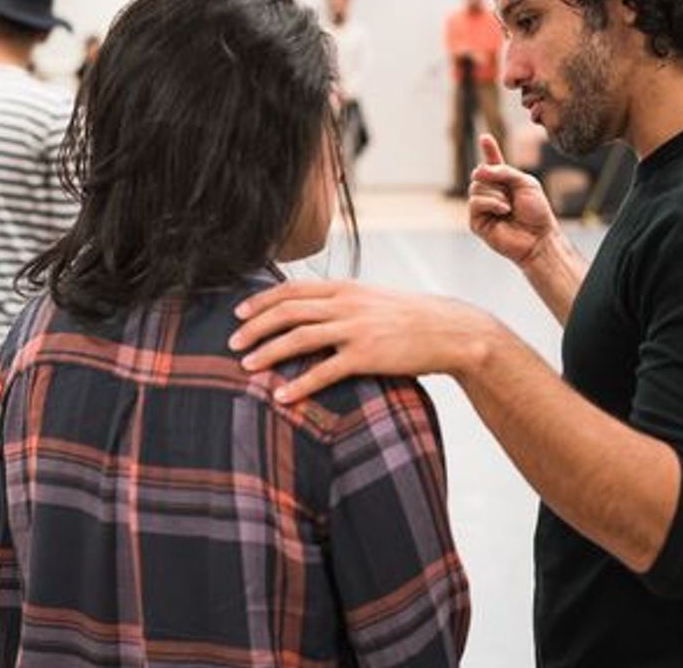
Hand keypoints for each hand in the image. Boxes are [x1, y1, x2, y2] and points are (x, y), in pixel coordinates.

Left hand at [231, 279, 497, 402]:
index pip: (293, 288)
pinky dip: (299, 384)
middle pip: (287, 311)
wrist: (451, 330)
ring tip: (246, 367)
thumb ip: (344, 301)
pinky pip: (324, 370)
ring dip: (268, 352)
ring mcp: (356, 329)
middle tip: (231, 343)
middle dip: (254, 326)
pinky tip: (281, 396)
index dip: (261, 300)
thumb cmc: (412, 317)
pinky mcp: (367, 355)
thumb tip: (314, 311)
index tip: (238, 312)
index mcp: (346, 287)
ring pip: (299, 337)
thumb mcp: (374, 299)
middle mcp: (346, 304)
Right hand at [469, 134, 559, 266]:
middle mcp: (491, 194)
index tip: (485, 138)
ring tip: (509, 207)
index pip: (493, 164)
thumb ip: (504, 171)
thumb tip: (478, 171)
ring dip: (495, 194)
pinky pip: (475, 203)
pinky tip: (504, 211)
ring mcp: (482, 208)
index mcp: (504, 184)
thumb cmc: (536, 212)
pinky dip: (491, 203)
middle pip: (479, 174)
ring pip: (475, 187)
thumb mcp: (525, 183)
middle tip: (509, 190)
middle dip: (494, 178)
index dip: (489, 150)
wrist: (538, 237)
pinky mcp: (477, 222)